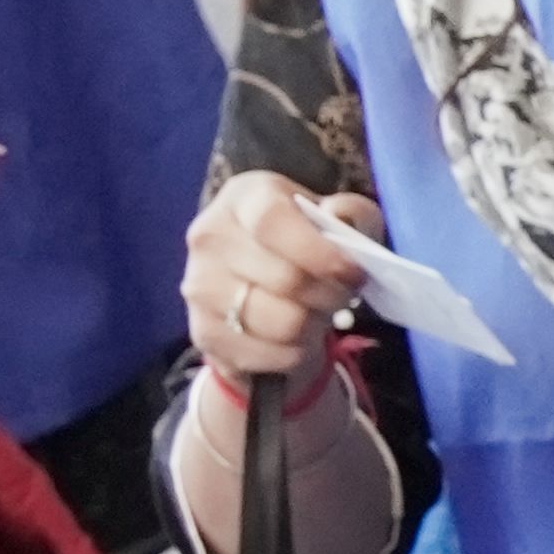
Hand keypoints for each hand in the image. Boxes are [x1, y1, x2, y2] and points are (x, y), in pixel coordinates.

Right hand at [183, 169, 386, 387]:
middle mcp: (210, 237)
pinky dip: (297, 354)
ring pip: (282, 323)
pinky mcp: (203, 332)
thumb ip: (350, 213)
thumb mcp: (336, 217)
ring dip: (315, 326)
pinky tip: (298, 338)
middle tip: (343, 296)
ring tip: (320, 314)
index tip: (353, 273)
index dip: (319, 252)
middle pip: (286, 279)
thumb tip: (340, 219)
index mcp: (243, 197)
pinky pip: (269, 356)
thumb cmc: (304, 241)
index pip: (273, 222)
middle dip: (331, 295)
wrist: (258, 282)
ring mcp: (200, 287)